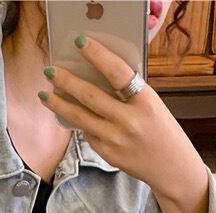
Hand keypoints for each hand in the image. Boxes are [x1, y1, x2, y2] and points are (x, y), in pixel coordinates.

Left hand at [39, 35, 206, 200]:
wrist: (170, 166)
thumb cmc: (161, 129)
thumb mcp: (151, 105)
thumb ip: (128, 94)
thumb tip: (94, 79)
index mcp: (145, 100)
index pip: (117, 72)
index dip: (98, 56)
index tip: (81, 43)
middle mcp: (128, 120)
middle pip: (90, 96)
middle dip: (66, 81)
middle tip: (50, 71)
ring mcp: (115, 139)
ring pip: (80, 118)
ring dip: (59, 105)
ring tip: (45, 95)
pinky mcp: (106, 153)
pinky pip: (87, 134)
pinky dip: (79, 124)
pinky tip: (72, 117)